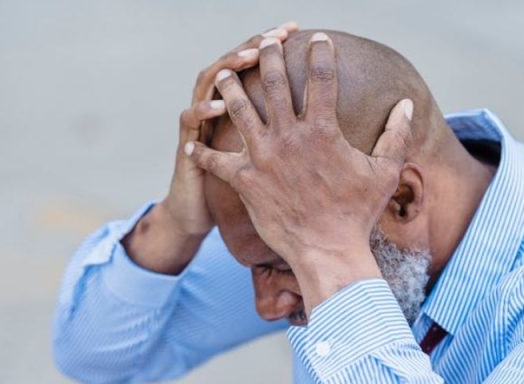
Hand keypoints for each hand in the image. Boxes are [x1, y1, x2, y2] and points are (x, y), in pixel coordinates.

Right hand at [161, 21, 299, 236]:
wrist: (200, 211)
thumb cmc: (240, 188)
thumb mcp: (263, 158)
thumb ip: (288, 136)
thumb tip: (334, 127)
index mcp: (241, 110)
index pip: (259, 66)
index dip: (275, 47)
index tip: (298, 32)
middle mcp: (218, 107)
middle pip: (235, 64)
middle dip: (256, 47)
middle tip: (277, 36)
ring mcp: (200, 124)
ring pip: (208, 84)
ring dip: (227, 69)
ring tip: (248, 57)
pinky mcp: (189, 148)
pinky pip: (190, 124)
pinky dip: (201, 112)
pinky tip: (218, 107)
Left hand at [185, 32, 412, 312]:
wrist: (328, 251)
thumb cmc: (358, 214)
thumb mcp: (384, 172)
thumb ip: (396, 135)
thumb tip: (407, 104)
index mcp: (322, 130)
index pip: (321, 78)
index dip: (320, 53)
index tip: (318, 38)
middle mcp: (289, 137)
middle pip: (272, 83)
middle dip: (267, 56)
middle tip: (263, 41)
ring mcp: (264, 157)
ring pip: (239, 111)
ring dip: (229, 89)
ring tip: (224, 74)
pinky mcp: (245, 180)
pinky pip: (216, 162)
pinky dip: (202, 153)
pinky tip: (191, 144)